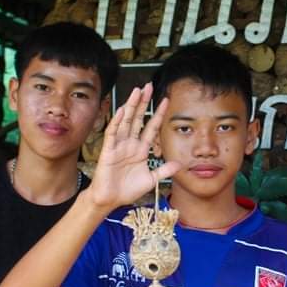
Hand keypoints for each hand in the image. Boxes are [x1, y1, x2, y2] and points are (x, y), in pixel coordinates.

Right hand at [86, 83, 179, 209]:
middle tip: (149, 86)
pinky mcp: (108, 151)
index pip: (151, 127)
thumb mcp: (151, 179)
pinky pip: (112, 134)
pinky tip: (122, 111)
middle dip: (143, 102)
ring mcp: (119, 146)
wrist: (110, 200)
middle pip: (138, 118)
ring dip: (131, 106)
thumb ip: (163, 170)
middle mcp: (130, 144)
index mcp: (141, 149)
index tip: (166, 100)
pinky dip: (117, 122)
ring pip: (126, 121)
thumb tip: (179, 163)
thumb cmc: (127, 190)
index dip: (158, 114)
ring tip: (137, 91)